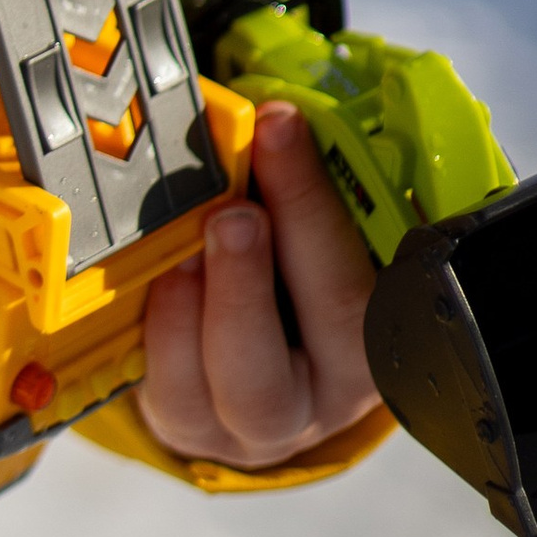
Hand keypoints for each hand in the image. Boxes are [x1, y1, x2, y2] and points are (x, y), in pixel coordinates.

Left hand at [134, 100, 381, 467]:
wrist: (237, 380)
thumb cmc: (279, 288)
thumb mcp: (302, 235)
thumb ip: (291, 181)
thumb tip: (254, 106)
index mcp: (380, 322)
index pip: (370, 264)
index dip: (319, 197)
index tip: (278, 124)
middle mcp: (335, 383)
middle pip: (327, 332)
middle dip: (283, 258)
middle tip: (233, 211)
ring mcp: (264, 422)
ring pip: (249, 386)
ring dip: (215, 302)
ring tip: (185, 246)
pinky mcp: (193, 430)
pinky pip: (178, 396)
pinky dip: (164, 335)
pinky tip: (155, 282)